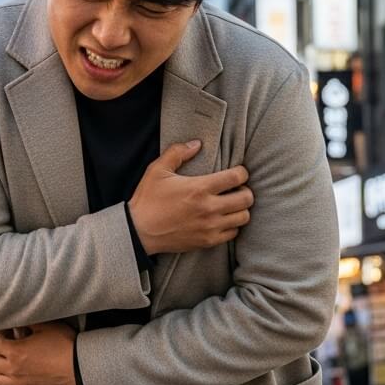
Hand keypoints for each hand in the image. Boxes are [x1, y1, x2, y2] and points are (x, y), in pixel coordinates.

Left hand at [0, 323, 77, 384]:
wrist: (82, 368)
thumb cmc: (66, 344)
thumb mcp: (48, 326)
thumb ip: (30, 322)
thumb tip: (19, 321)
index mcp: (15, 351)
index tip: (6, 335)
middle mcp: (14, 369)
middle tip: (9, 350)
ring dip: (1, 373)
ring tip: (10, 368)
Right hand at [128, 141, 252, 255]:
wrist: (138, 231)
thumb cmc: (147, 199)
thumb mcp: (157, 170)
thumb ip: (177, 153)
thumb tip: (196, 144)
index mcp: (199, 188)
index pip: (237, 177)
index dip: (242, 172)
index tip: (237, 172)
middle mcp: (209, 208)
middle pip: (246, 198)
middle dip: (245, 190)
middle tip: (237, 189)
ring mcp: (210, 227)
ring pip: (243, 217)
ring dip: (240, 209)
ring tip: (231, 204)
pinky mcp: (207, 241)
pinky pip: (233, 233)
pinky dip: (232, 225)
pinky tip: (223, 219)